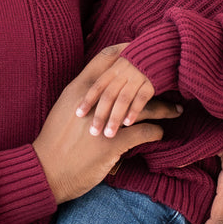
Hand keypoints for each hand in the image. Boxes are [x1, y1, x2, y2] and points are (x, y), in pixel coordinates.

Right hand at [33, 46, 175, 203]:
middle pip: (132, 83)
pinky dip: (156, 132)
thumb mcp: (63, 112)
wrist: (45, 171)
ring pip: (144, 108)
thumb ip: (82, 100)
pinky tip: (160, 134)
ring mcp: (103, 122)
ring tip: (176, 111)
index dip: (126, 52)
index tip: (143, 52)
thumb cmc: (54, 144)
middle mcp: (93, 102)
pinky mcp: (112, 143)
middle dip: (155, 82)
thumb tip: (100, 94)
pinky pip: (144, 132)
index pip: (106, 60)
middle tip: (172, 82)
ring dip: (164, 109)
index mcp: (78, 90)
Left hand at [74, 46, 155, 137]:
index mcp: (115, 67)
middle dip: (99, 114)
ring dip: (115, 117)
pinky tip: (129, 123)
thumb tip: (104, 99)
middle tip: (92, 132)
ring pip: (122, 98)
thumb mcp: (126, 67)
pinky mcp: (152, 80)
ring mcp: (138, 74)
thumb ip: (116, 79)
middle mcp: (124, 70)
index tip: (78, 114)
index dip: (87, 99)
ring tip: (109, 133)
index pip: (97, 85)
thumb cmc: (144, 62)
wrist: (168, 48)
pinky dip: (134, 110)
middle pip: (108, 94)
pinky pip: (141, 97)